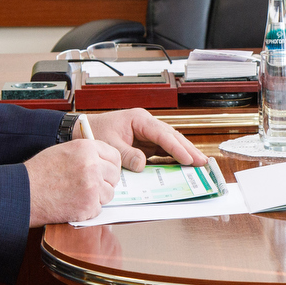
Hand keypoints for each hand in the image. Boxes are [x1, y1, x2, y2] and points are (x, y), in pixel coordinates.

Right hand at [25, 138, 123, 225]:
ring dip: (98, 197)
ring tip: (78, 195)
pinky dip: (88, 209)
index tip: (108, 171)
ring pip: (109, 193)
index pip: (115, 156)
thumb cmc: (40, 172)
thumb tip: (104, 161)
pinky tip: (73, 204)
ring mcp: (92, 187)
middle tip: (92, 186)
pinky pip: (98, 208)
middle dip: (106, 182)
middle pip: (114, 175)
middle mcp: (92, 165)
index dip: (111, 165)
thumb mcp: (63, 151)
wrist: (24, 192)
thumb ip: (86, 154)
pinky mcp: (88, 206)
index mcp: (86, 148)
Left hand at [76, 109, 207, 170]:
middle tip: (202, 162)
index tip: (188, 158)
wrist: (83, 129)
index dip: (176, 147)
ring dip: (184, 152)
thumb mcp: (109, 145)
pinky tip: (183, 165)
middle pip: (172, 136)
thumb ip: (126, 154)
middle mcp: (146, 124)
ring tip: (199, 164)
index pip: (162, 134)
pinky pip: (162, 149)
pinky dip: (173, 157)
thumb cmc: (95, 132)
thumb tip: (143, 165)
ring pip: (170, 142)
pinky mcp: (145, 142)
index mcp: (139, 119)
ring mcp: (147, 133)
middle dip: (187, 149)